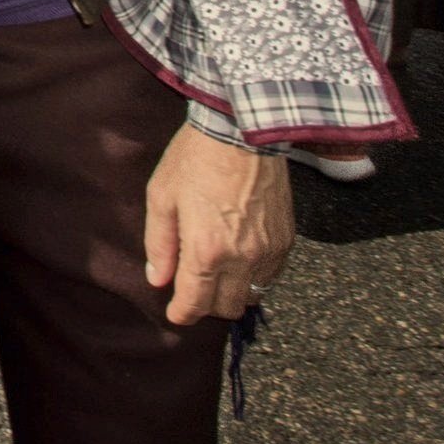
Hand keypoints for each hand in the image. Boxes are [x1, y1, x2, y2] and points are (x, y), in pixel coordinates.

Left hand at [143, 125, 293, 324]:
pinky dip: (255, 277)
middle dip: (206, 306)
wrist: (241, 130)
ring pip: (251, 296)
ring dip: (232, 293)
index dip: (181, 314)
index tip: (175, 312)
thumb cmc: (196, 158)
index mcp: (206, 251)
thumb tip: (157, 278)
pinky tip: (240, 259)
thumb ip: (159, 244)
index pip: (194, 304)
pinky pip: (271, 276)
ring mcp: (268, 251)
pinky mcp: (286, 239)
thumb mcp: (162, 197)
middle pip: (226, 308)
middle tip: (194, 289)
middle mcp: (241, 258)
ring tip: (218, 274)